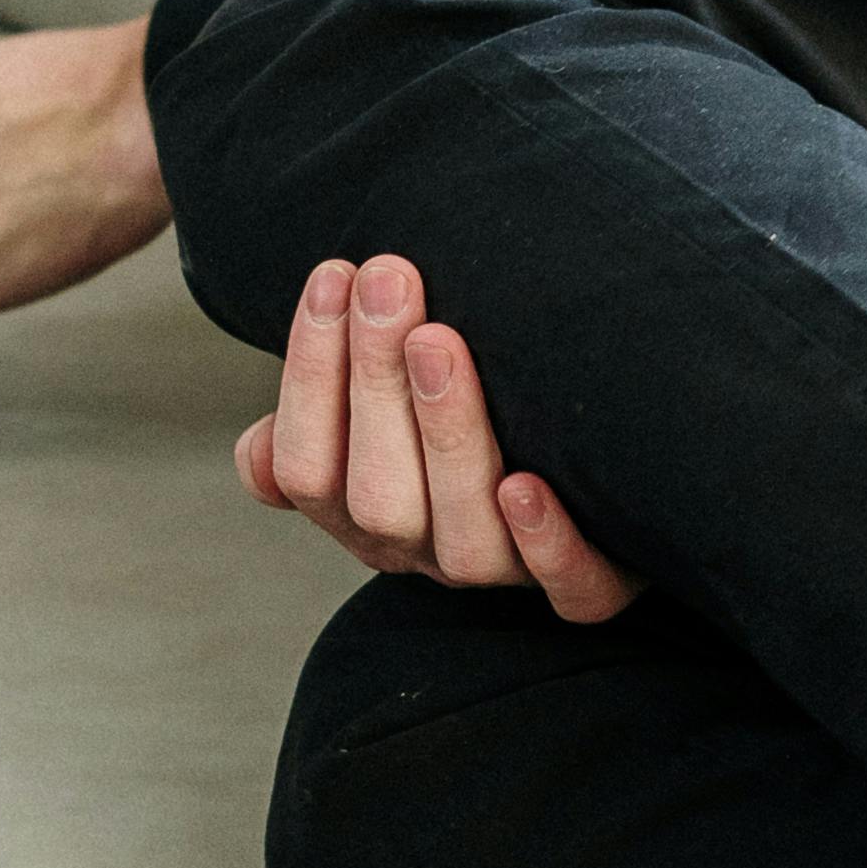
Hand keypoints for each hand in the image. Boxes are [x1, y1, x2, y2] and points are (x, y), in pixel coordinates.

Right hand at [238, 256, 640, 620]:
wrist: (608, 472)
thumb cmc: (475, 415)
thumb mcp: (389, 409)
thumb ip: (328, 415)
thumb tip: (258, 454)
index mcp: (362, 510)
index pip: (305, 467)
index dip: (311, 375)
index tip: (335, 274)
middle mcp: (425, 551)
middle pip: (377, 498)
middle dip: (374, 383)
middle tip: (388, 279)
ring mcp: (505, 573)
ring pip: (465, 539)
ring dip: (447, 436)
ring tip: (440, 342)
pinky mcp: (593, 586)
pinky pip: (572, 593)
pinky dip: (547, 542)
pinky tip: (526, 483)